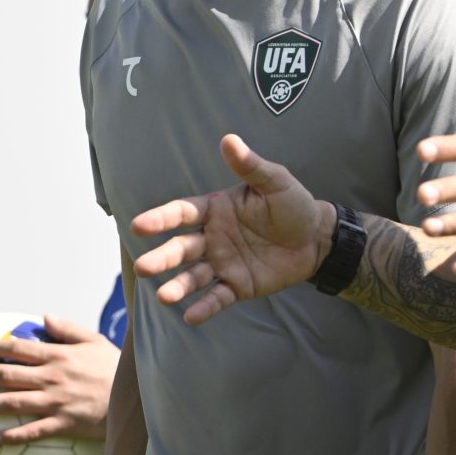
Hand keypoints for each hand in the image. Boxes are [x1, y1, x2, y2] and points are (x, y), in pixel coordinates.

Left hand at [0, 316, 118, 442]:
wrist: (135, 397)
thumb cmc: (115, 367)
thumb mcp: (95, 341)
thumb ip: (68, 329)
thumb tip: (45, 317)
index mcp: (58, 356)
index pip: (20, 349)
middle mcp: (51, 378)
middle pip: (8, 375)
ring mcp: (55, 402)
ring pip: (13, 402)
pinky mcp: (62, 423)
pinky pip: (31, 431)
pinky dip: (11, 436)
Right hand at [130, 135, 336, 324]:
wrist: (317, 238)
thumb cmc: (293, 204)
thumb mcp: (275, 182)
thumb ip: (251, 166)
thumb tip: (229, 139)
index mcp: (215, 210)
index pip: (182, 213)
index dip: (160, 219)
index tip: (138, 226)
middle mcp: (212, 237)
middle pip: (181, 248)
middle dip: (162, 258)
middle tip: (143, 267)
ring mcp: (222, 263)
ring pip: (194, 275)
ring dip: (178, 286)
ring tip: (164, 295)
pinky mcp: (238, 286)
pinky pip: (218, 297)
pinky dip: (205, 306)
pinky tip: (190, 316)